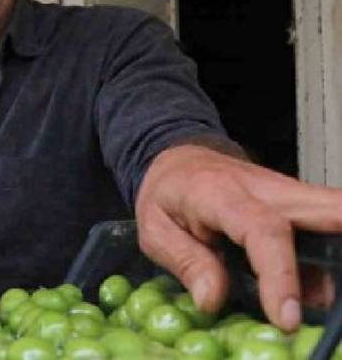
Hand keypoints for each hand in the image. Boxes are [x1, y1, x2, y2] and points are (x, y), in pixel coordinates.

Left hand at [137, 143, 341, 330]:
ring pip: (334, 215)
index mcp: (221, 193)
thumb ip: (186, 262)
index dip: (280, 276)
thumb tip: (212, 300)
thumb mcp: (155, 229)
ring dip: (335, 258)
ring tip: (312, 301)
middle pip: (326, 209)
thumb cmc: (168, 195)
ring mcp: (290, 195)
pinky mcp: (301, 207)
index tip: (286, 318)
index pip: (263, 230)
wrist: (181, 160)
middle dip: (338, 246)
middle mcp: (266, 189)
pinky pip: (328, 230)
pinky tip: (310, 292)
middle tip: (329, 297)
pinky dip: (328, 261)